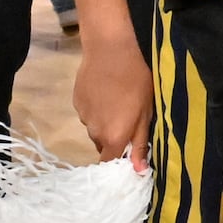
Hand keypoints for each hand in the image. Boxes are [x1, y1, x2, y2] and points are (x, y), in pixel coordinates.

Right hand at [73, 21, 150, 166]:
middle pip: (102, 144)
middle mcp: (94, 132)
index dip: (118, 162)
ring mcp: (83, 116)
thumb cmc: (137, 82)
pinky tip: (104, 90)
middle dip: (114, 137)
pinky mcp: (76, 101)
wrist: (112, 50)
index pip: (109, 164)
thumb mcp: (145, 113)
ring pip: (94, 127)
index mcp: (113, 138)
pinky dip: (96, 107)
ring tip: (116, 100)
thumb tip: (138, 171)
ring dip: (104, 121)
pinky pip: (87, 112)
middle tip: (128, 117)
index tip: (128, 154)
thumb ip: (140, 144)